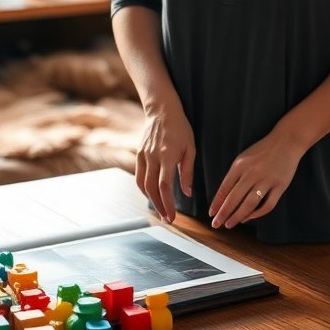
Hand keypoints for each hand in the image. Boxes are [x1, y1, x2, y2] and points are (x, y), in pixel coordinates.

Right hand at [135, 106, 193, 223]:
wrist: (161, 110)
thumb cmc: (180, 128)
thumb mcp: (190, 148)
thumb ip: (188, 171)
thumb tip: (187, 192)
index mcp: (167, 156)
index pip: (165, 186)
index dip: (168, 203)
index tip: (172, 216)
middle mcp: (153, 157)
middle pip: (151, 189)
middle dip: (159, 206)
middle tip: (167, 219)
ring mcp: (143, 156)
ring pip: (142, 184)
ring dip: (150, 200)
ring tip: (160, 210)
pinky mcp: (139, 154)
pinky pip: (139, 176)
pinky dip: (144, 189)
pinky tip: (151, 195)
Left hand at [209, 130, 304, 228]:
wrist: (286, 141)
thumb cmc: (262, 151)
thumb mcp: (243, 158)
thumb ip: (234, 175)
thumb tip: (223, 197)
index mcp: (240, 166)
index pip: (224, 188)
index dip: (217, 203)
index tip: (211, 214)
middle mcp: (252, 173)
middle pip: (234, 198)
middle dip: (223, 213)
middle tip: (216, 224)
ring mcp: (267, 180)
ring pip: (249, 204)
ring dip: (237, 216)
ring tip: (230, 224)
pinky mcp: (280, 186)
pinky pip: (268, 205)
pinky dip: (257, 214)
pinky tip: (249, 217)